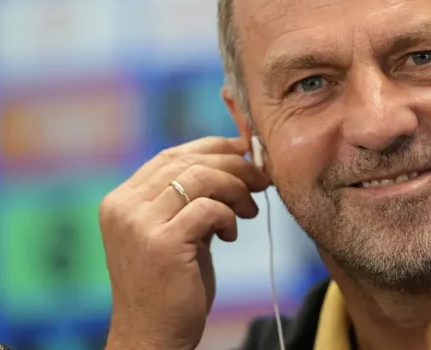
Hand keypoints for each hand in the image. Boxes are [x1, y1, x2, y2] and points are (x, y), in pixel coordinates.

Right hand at [99, 136, 267, 349]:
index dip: (213, 148)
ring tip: (248, 210)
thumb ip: (191, 198)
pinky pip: (208, 208)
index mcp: (122, 199)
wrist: (153, 335)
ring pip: (201, 178)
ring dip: (236, 189)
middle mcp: (124, 206)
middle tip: (261, 180)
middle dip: (234, 166)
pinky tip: (231, 234)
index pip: (171, 155)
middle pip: (189, 162)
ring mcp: (139, 223)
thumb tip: (236, 160)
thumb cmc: (171, 284)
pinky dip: (228, 216)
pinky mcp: (161, 242)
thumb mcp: (176, 231)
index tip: (245, 151)